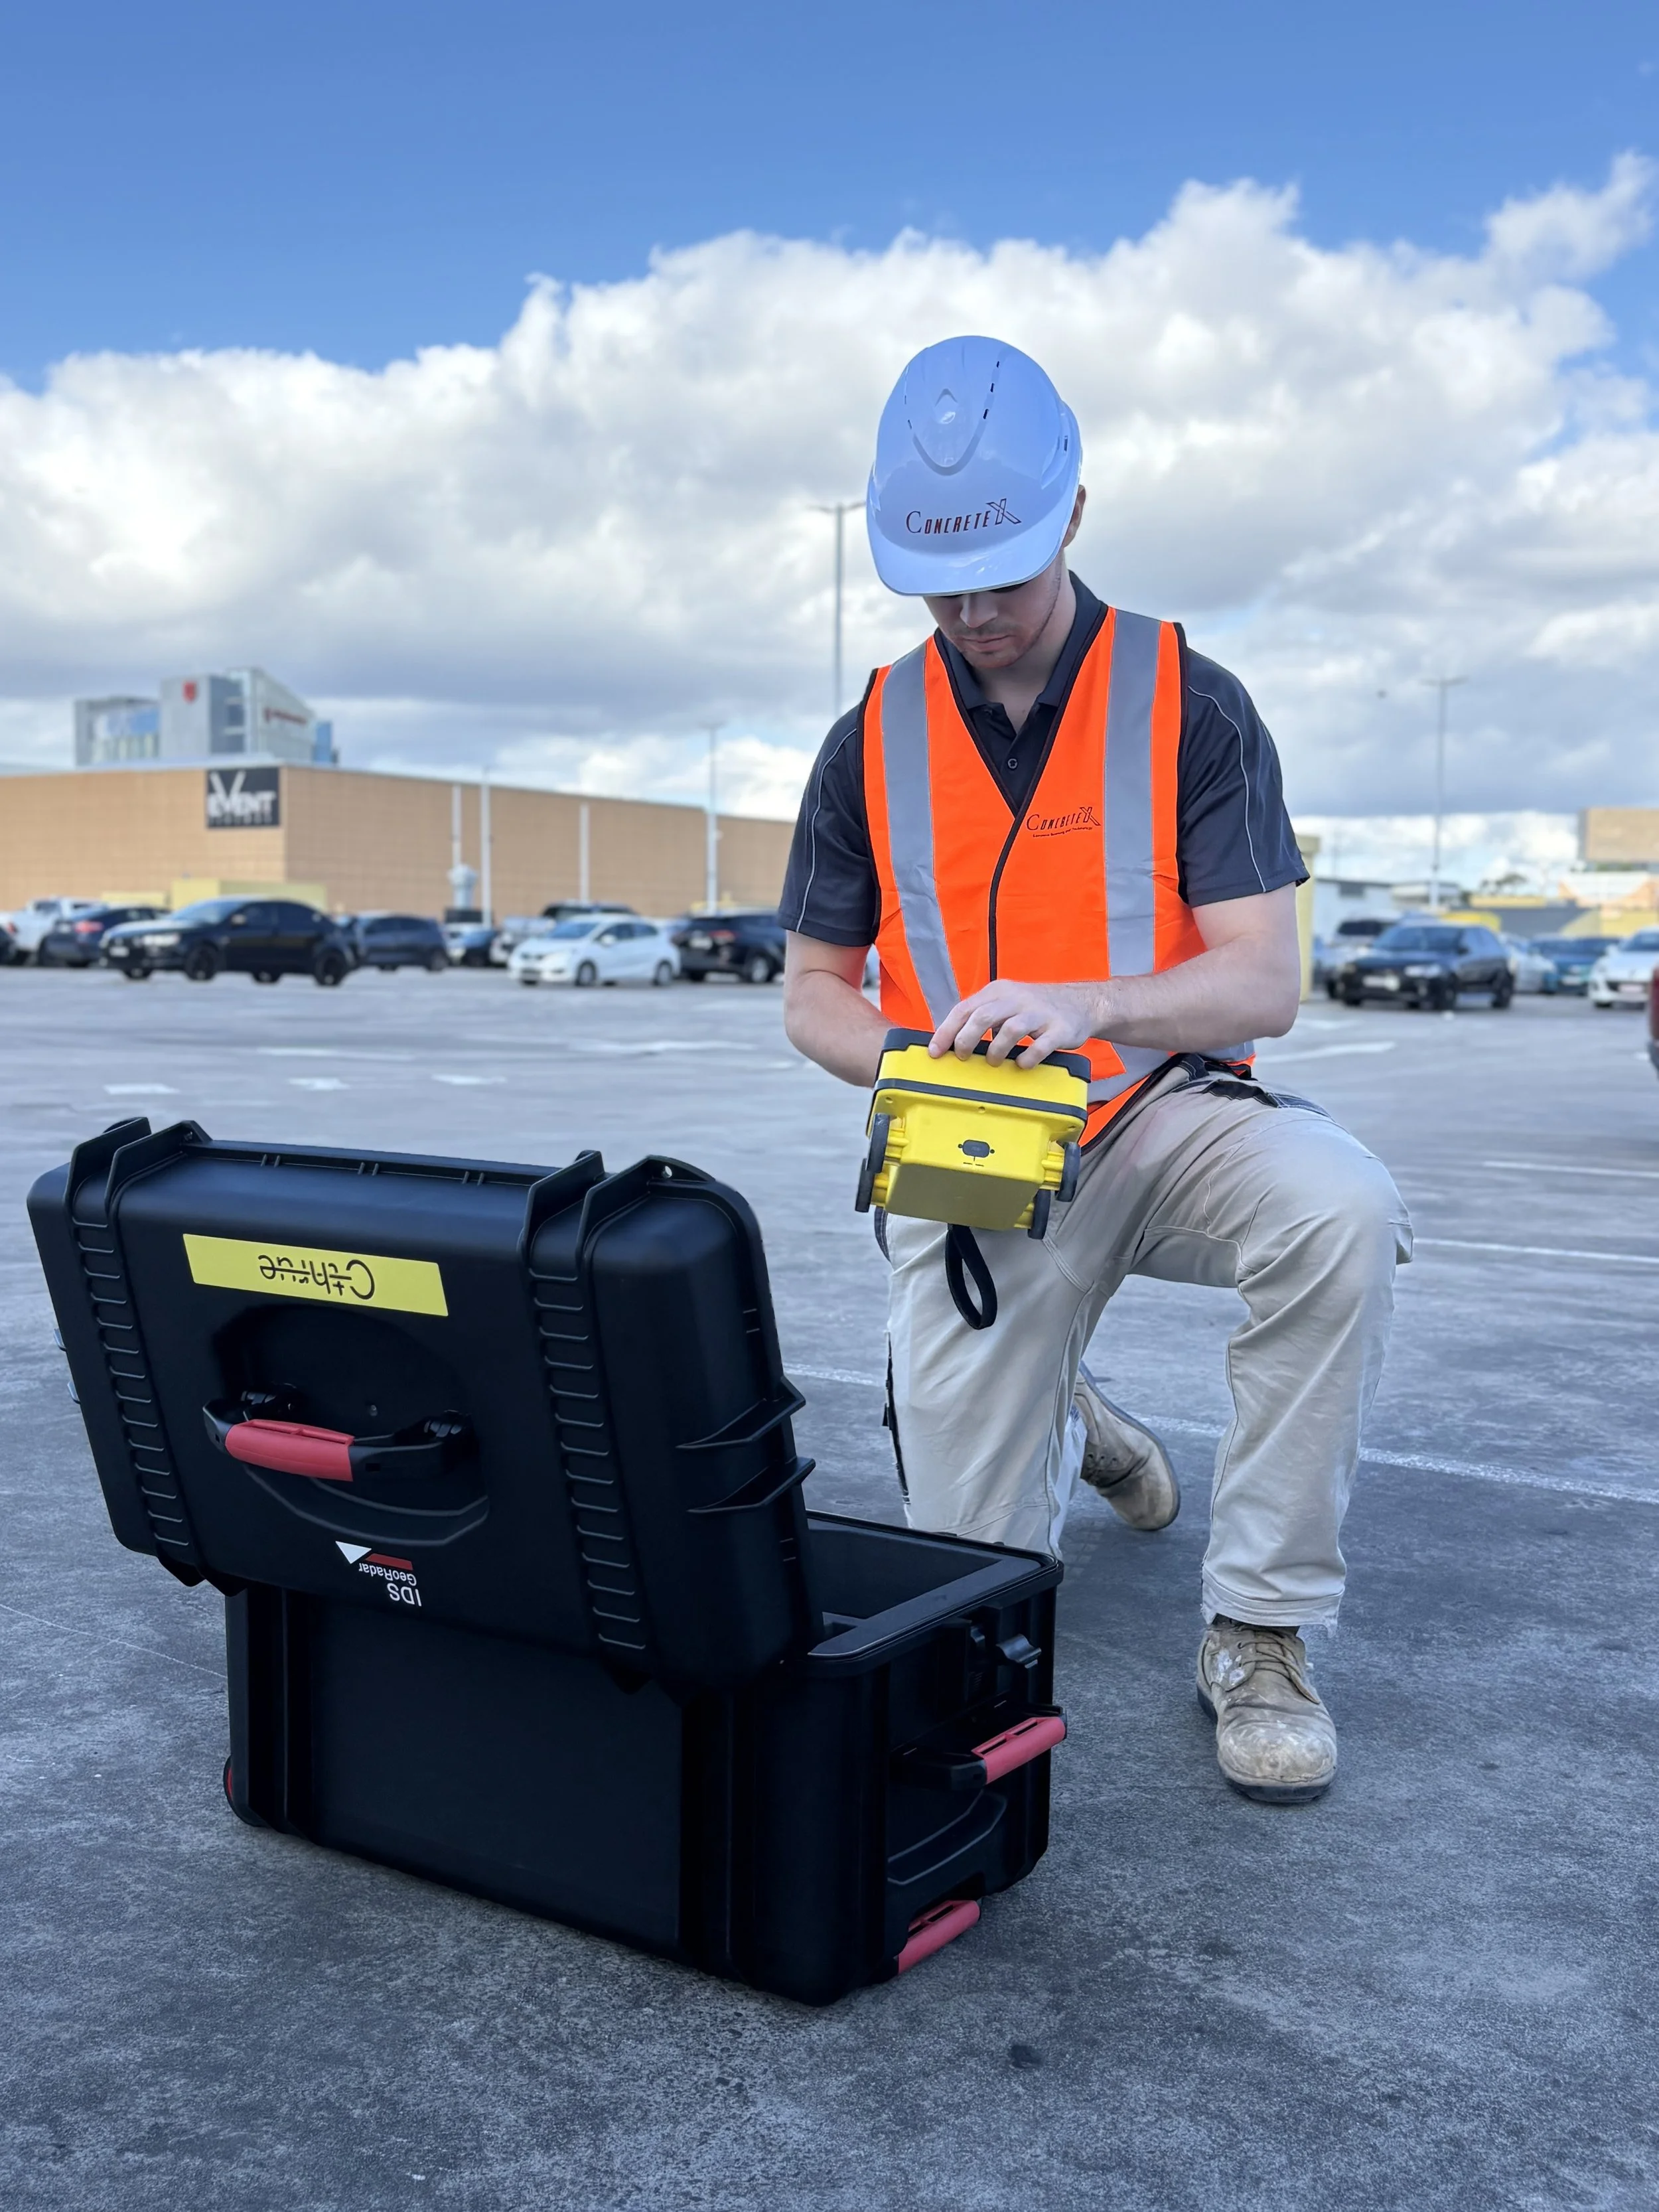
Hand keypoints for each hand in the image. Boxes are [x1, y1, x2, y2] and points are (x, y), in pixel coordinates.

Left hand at [930, 979, 1104, 1068]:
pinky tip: (1022, 1064)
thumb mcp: (1007, 1004)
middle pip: (982, 1016)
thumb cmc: (1036, 1009)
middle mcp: (1017, 998)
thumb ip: (983, 1017)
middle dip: (965, 1039)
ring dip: (996, 1050)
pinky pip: (1040, 1045)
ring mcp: (1039, 1013)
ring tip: (993, 1061)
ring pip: (1010, 1029)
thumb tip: (953, 1041)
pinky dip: (1027, 1058)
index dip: (946, 1031)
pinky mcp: (1059, 1028)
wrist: (1082, 1003)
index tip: (935, 1051)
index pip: (965, 1008)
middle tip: (961, 1057)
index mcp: (999, 991)